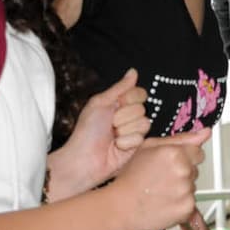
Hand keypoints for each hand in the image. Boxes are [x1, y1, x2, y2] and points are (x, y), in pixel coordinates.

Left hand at [48, 72, 150, 198]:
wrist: (85, 158)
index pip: (140, 93)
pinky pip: (141, 138)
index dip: (129, 99)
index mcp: (120, 104)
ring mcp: (134, 133)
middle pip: (142, 108)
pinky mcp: (137, 148)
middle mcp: (129, 118)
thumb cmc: (87, 131)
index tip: (115, 105)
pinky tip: (116, 147)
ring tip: (112, 137)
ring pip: (144, 123)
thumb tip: (133, 71)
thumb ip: (120, 88)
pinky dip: (126, 142)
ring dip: (124, 130)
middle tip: (110, 125)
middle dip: (123, 117)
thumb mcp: (101, 103)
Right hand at [105, 133, 203, 229]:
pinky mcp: (187, 208)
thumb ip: (180, 138)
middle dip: (182, 172)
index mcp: (175, 153)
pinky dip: (180, 203)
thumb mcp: (149, 147)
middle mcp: (184, 172)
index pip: (198, 152)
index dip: (185, 157)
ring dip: (181, 188)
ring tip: (160, 191)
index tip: (171, 163)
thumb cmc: (131, 177)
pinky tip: (164, 202)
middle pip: (194, 170)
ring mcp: (187, 191)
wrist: (121, 207)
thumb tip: (205, 132)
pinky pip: (191, 202)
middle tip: (160, 178)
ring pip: (192, 186)